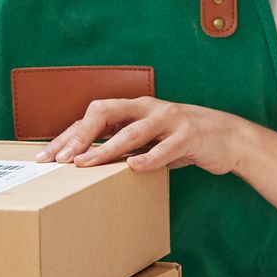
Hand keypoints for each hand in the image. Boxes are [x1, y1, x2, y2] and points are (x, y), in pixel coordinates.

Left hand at [35, 97, 250, 175]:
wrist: (230, 138)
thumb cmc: (183, 141)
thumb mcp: (150, 140)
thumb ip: (123, 145)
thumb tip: (85, 162)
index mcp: (135, 108)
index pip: (93, 116)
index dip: (68, 135)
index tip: (46, 157)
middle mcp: (148, 108)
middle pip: (106, 112)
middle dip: (80, 136)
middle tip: (60, 160)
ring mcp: (170, 119)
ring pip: (133, 131)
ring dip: (107, 148)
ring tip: (85, 164)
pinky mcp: (189, 135)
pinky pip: (167, 147)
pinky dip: (150, 158)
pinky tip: (134, 168)